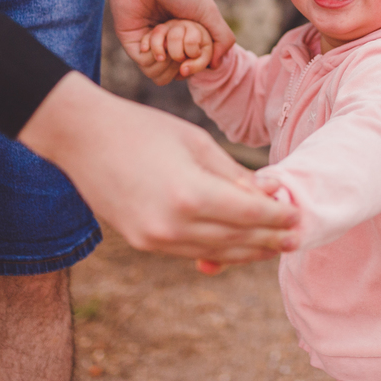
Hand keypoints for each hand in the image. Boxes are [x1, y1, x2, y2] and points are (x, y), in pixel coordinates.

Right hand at [18, 72, 299, 262]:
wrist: (82, 138)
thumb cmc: (142, 128)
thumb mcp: (195, 143)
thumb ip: (232, 174)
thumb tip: (267, 195)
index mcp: (192, 195)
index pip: (251, 215)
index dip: (278, 217)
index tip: (297, 214)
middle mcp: (174, 226)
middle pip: (237, 240)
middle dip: (269, 239)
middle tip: (295, 236)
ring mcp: (156, 240)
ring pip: (215, 252)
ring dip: (247, 250)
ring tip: (272, 245)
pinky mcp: (143, 243)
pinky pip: (190, 251)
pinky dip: (216, 250)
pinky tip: (235, 245)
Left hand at [108, 0, 235, 77]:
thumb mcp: (209, 12)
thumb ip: (222, 39)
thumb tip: (215, 65)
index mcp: (187, 38)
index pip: (194, 66)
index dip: (197, 63)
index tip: (194, 51)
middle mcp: (169, 44)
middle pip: (177, 73)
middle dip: (180, 55)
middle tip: (178, 27)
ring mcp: (150, 44)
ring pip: (160, 75)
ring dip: (164, 56)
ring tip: (161, 30)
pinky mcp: (132, 42)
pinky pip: (144, 66)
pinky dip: (151, 53)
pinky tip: (150, 34)